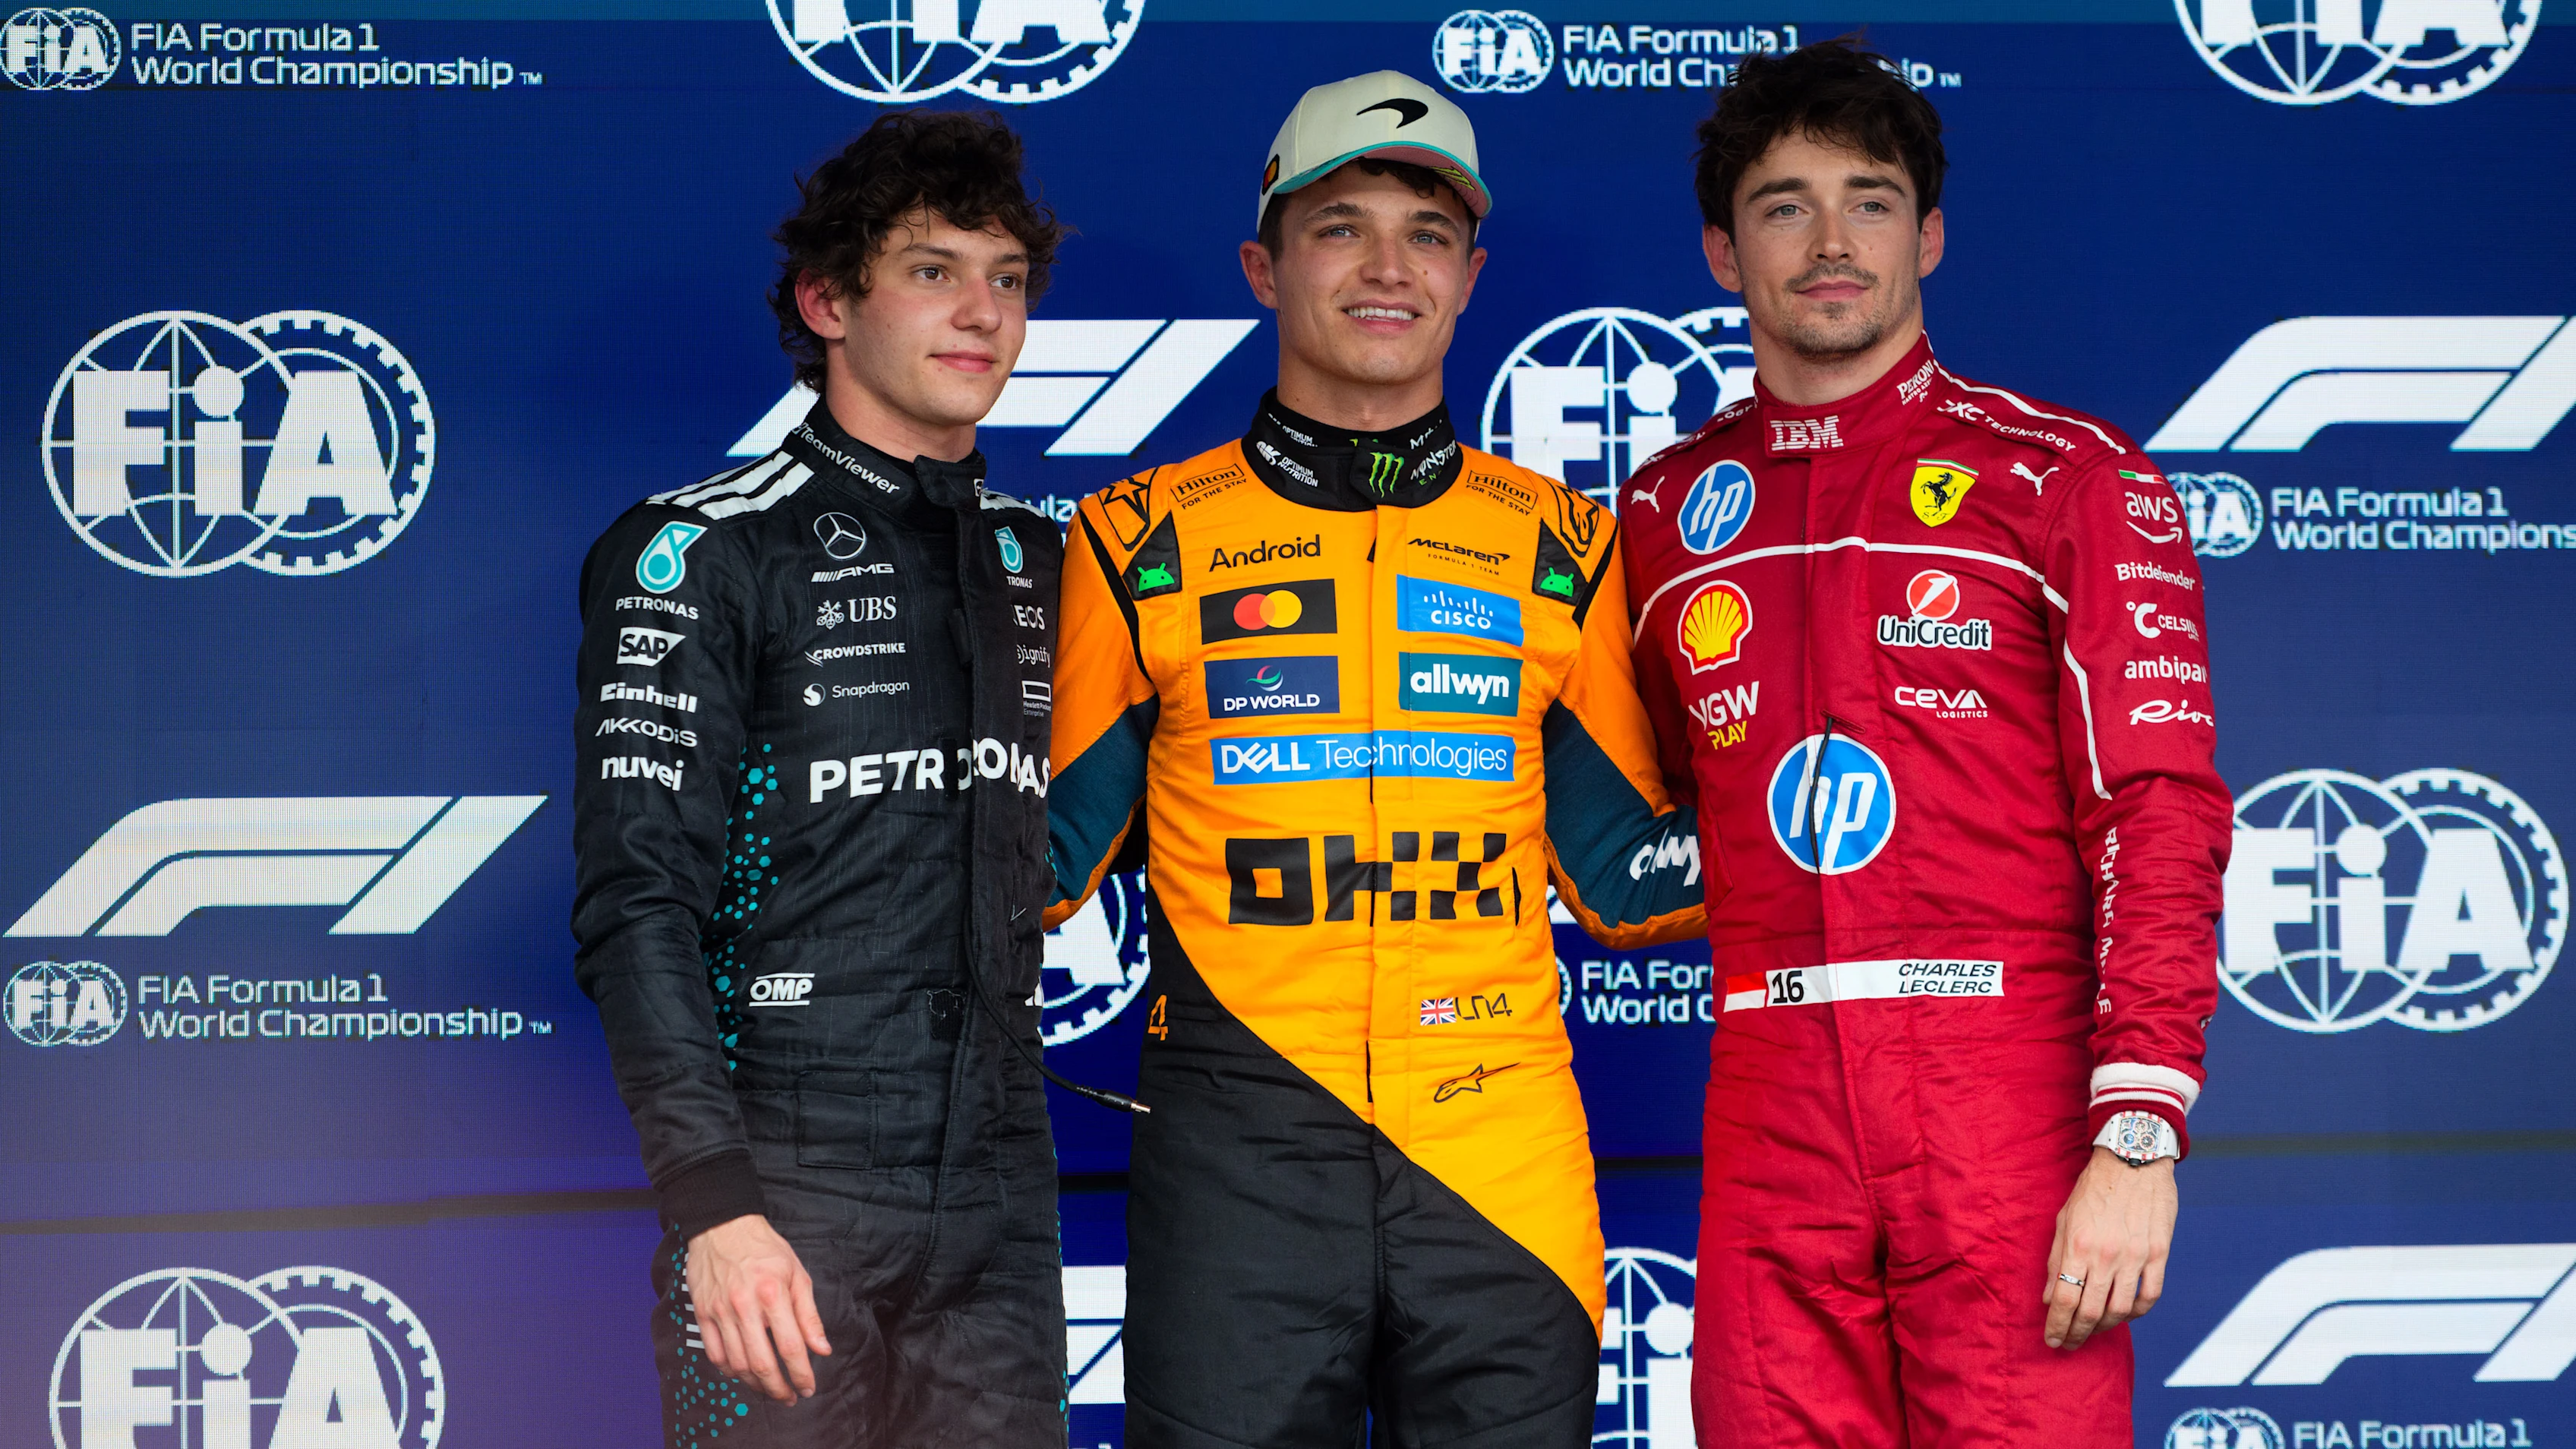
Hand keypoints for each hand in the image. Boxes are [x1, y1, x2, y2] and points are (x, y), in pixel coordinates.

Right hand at [686, 1215, 831, 1401]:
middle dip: (778, 1389)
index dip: (802, 1374)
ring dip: (755, 1385)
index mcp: (773, 1294)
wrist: (722, 1226)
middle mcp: (745, 1306)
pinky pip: (714, 1353)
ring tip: (769, 1390)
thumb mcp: (797, 1274)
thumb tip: (822, 1349)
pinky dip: (729, 1371)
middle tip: (789, 1398)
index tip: (808, 1388)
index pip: (791, 1347)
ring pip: (737, 1364)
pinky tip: (742, 1374)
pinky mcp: (702, 1313)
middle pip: (762, 1363)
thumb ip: (809, 1315)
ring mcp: (720, 1311)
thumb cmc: (765, 1249)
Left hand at [2042, 1146, 2177, 1349]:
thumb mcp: (2064, 1220)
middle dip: (2076, 1334)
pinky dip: (2135, 1312)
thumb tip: (2049, 1298)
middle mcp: (2107, 1255)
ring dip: (2104, 1327)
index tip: (2052, 1340)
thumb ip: (2056, 1260)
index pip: (2064, 1300)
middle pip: (2091, 1312)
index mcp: (2078, 1245)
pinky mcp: (2159, 1254)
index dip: (2056, 1326)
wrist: (2133, 1160)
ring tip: (2092, 1330)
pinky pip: (2149, 1296)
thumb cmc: (2094, 1189)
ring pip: (2120, 1310)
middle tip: (2069, 1344)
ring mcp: (2136, 1256)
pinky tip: (2123, 1315)